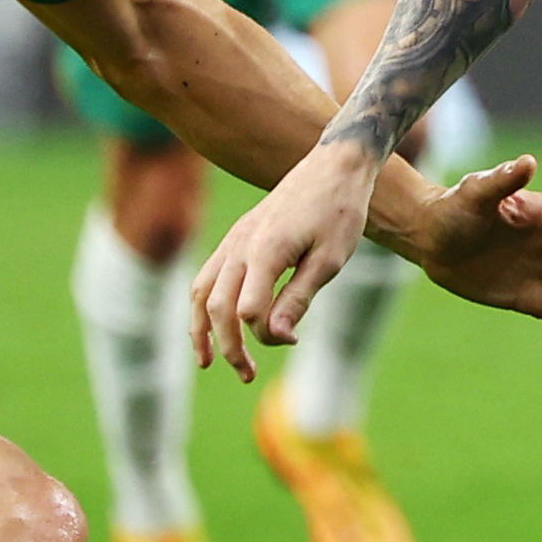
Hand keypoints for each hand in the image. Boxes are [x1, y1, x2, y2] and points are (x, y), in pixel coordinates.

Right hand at [188, 138, 388, 376]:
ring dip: (202, 330)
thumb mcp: (330, 260)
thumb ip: (299, 297)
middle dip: (229, 346)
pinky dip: (202, 305)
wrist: (333, 167)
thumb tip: (275, 335)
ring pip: (201, 292)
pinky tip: (211, 325)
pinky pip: (206, 275)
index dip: (265, 335)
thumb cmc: (339, 212)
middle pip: (218, 307)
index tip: (293, 338)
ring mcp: (234, 239)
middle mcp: (241, 245)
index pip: (248, 311)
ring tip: (207, 362)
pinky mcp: (236, 237)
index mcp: (266, 251)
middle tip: (247, 375)